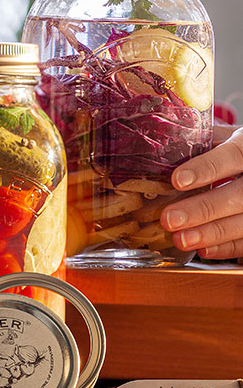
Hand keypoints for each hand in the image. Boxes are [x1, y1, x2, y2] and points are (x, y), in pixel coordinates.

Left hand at [161, 125, 242, 258]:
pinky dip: (226, 248)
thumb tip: (154, 148)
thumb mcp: (222, 138)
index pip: (231, 157)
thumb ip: (198, 143)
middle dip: (202, 210)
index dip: (205, 169)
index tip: (177, 181)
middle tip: (170, 219)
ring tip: (181, 239)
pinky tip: (203, 249)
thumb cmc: (236, 150)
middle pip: (237, 195)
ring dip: (211, 234)